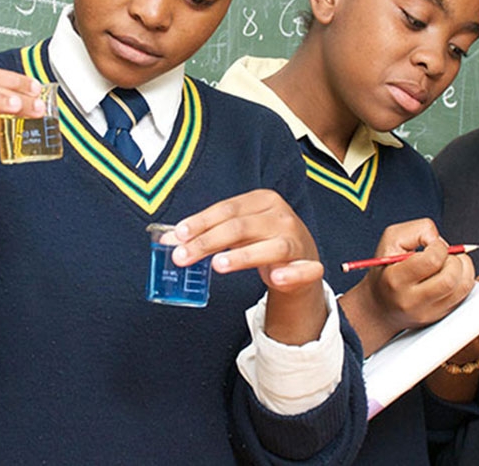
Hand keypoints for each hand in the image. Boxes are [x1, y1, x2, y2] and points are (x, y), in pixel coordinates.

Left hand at [172, 189, 325, 344]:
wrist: (301, 259)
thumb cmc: (263, 239)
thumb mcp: (236, 232)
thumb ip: (207, 233)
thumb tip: (170, 240)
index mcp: (263, 201)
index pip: (227, 209)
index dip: (201, 222)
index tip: (178, 236)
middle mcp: (281, 216)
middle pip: (240, 227)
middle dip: (208, 242)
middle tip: (182, 257)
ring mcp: (296, 240)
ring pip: (271, 247)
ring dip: (244, 256)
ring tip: (218, 265)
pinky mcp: (308, 265)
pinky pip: (303, 270)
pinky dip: (290, 274)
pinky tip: (276, 278)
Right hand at [339, 219, 474, 354]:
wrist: (380, 306)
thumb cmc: (386, 269)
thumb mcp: (391, 239)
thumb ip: (418, 230)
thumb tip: (441, 240)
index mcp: (396, 279)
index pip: (432, 261)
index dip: (439, 247)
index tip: (433, 246)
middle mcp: (412, 300)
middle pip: (450, 279)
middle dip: (455, 260)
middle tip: (445, 256)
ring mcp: (428, 312)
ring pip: (463, 288)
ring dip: (464, 269)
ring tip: (450, 264)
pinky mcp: (440, 316)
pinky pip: (465, 296)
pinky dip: (464, 280)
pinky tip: (453, 274)